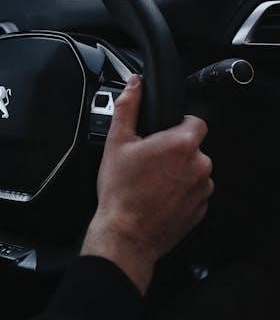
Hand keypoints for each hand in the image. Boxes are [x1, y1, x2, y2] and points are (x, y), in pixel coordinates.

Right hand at [81, 74, 211, 294]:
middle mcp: (199, 165)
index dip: (178, 124)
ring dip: (179, 171)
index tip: (162, 134)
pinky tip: (158, 196)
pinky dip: (180, 192)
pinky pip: (194, 192)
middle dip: (174, 150)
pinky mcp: (201, 209)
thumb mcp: (116, 142)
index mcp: (181, 144)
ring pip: (194, 169)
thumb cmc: (120, 191)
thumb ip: (128, 107)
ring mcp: (202, 189)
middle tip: (149, 160)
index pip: (196, 121)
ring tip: (152, 181)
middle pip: (194, 146)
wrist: (125, 235)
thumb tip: (134, 84)